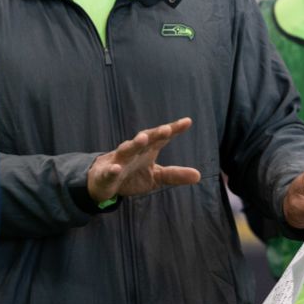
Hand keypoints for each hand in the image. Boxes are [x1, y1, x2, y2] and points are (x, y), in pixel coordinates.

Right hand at [87, 117, 201, 202]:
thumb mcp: (157, 176)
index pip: (162, 138)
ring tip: (142, 139)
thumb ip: (175, 174)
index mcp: (147, 150)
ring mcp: (119, 161)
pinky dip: (112, 169)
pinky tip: (116, 168)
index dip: (174, 130)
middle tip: (166, 129)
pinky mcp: (107, 174)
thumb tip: (199, 175)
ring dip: (134, 144)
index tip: (187, 122)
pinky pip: (110, 171)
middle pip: (145, 140)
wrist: (104, 181)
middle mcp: (134, 151)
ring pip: (126, 150)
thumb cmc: (133, 174)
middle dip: (155, 134)